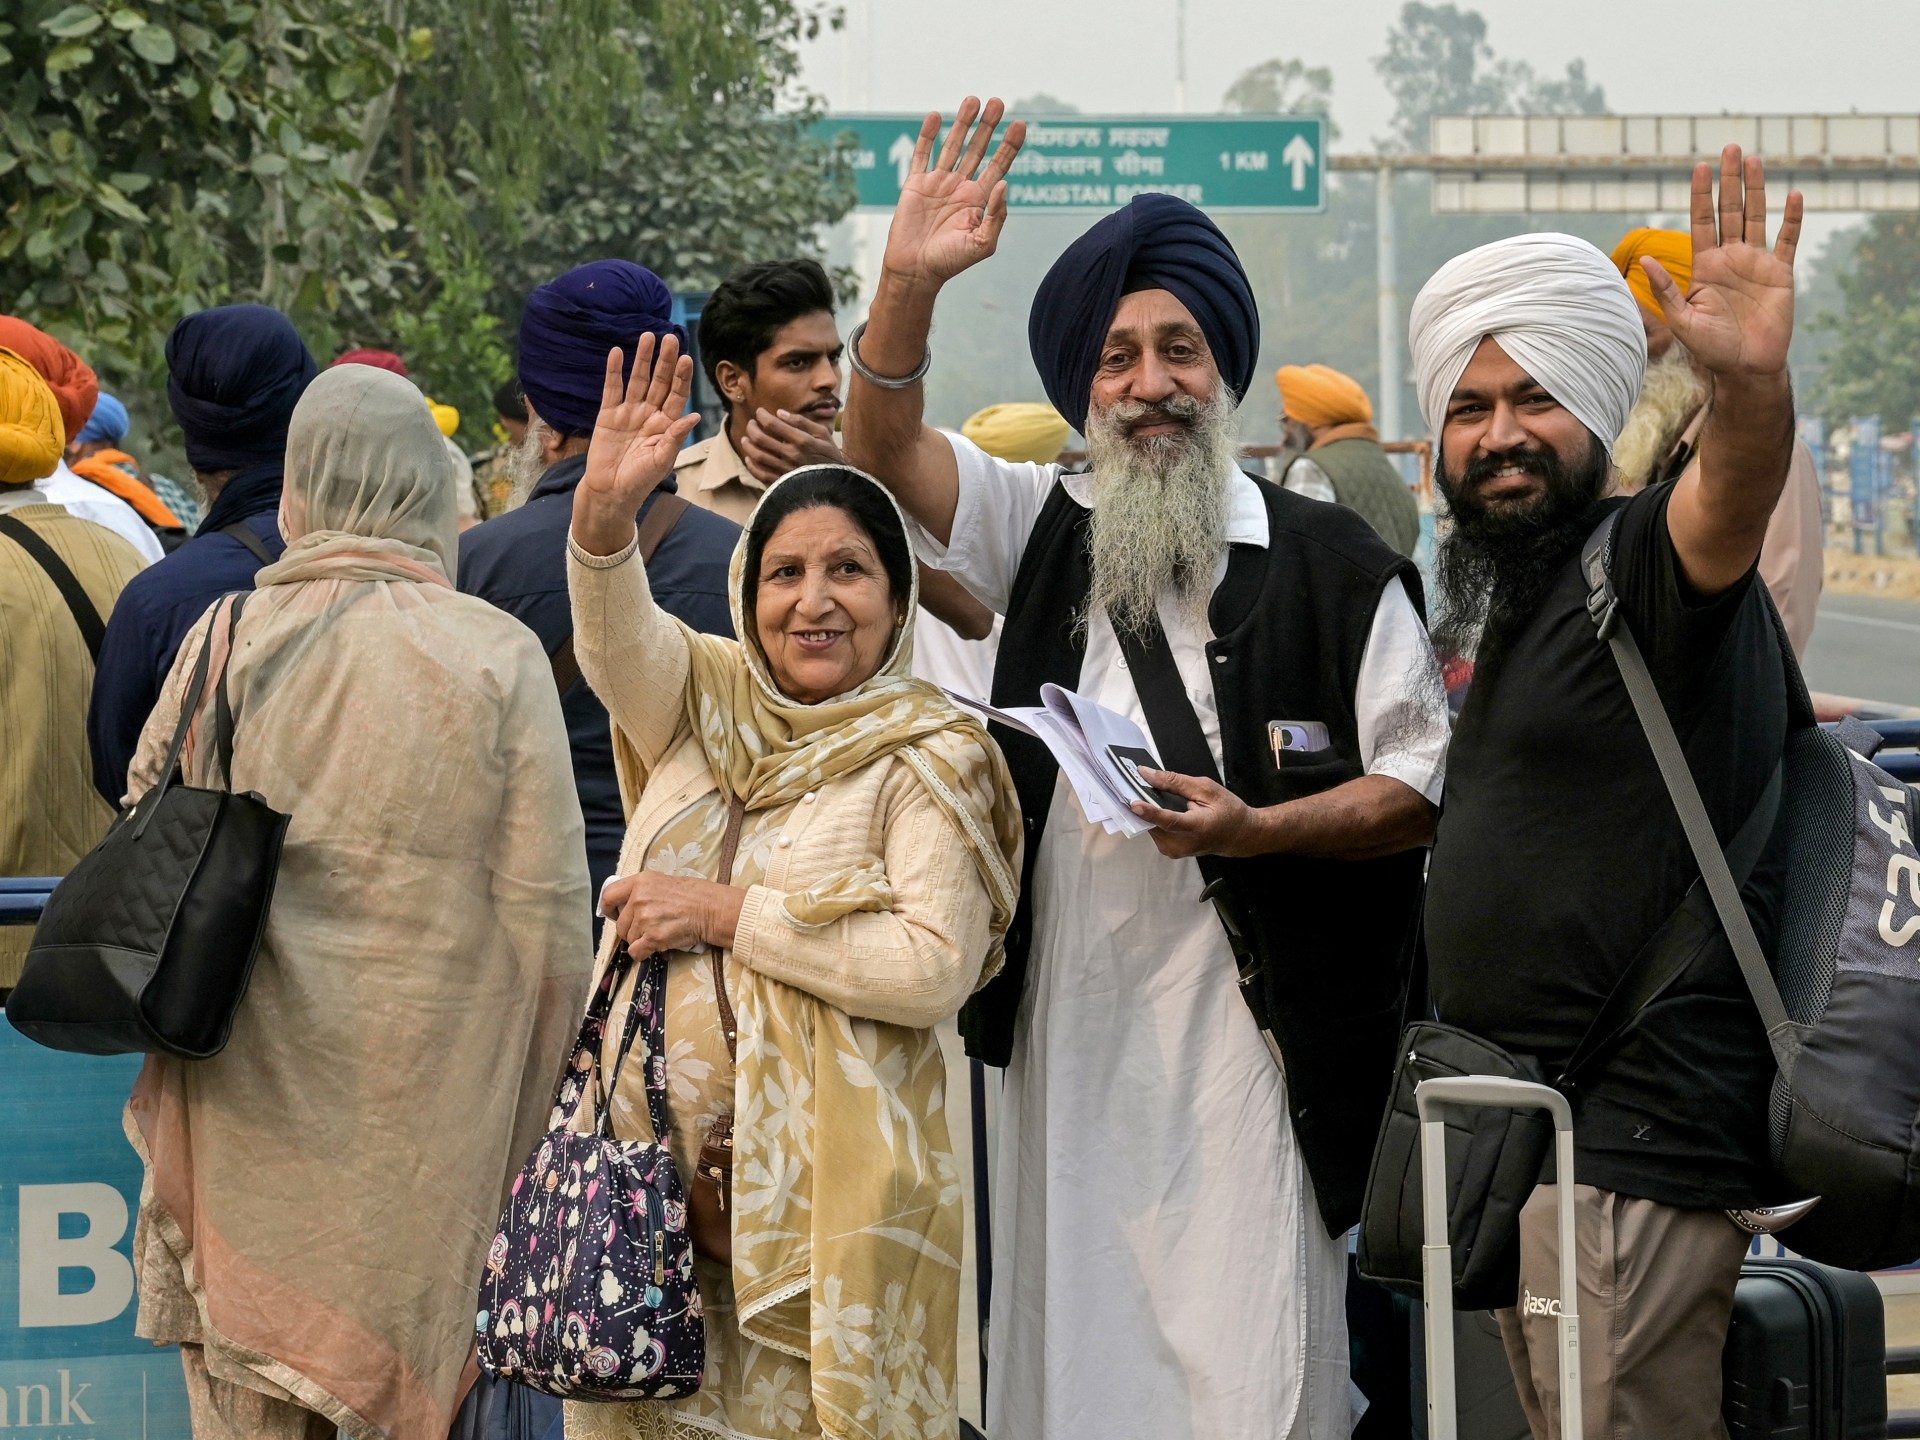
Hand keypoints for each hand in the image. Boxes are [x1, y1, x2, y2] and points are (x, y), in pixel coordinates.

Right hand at [572, 334, 699, 554]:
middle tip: (670, 338)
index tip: (686, 359)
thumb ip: (675, 437)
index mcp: (667, 425)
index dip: (681, 377)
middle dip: (665, 361)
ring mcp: (629, 412)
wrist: (611, 492)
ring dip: (643, 359)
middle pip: (659, 382)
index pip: (677, 395)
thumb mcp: (662, 460)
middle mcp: (649, 414)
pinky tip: (617, 353)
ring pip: (638, 380)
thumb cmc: (641, 480)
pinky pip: (612, 389)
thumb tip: (693, 416)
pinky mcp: (608, 414)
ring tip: (647, 337)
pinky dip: (614, 371)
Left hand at [600, 871, 743, 954]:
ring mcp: (645, 918)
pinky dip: (644, 953)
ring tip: (658, 935)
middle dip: (630, 931)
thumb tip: (627, 908)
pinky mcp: (652, 936)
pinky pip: (636, 952)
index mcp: (640, 882)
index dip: (609, 909)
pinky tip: (656, 947)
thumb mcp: (663, 882)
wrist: (710, 909)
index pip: (609, 896)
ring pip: (629, 939)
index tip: (614, 915)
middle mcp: (639, 898)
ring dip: (641, 941)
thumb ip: (643, 892)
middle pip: (620, 924)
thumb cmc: (692, 895)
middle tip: (647, 930)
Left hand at [739, 407, 841, 484]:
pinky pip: (760, 474)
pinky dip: (751, 465)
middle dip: (752, 428)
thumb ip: (802, 422)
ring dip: (748, 445)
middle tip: (751, 424)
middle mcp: (790, 455)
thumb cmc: (829, 456)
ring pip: (757, 456)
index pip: (772, 424)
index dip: (762, 416)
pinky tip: (749, 458)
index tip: (759, 412)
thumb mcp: (823, 434)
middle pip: (760, 439)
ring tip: (745, 439)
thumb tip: (779, 413)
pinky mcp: (781, 483)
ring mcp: (784, 470)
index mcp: (801, 441)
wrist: (836, 483)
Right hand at [881, 96, 1026, 289]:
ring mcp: (938, 183)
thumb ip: (997, 216)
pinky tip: (936, 117)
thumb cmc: (950, 262)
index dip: (1010, 145)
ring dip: (963, 123)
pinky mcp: (916, 184)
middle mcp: (961, 187)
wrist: (916, 271)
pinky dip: (928, 135)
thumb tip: (1005, 183)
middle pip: (978, 149)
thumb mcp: (982, 244)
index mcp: (979, 200)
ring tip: (973, 100)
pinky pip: (922, 155)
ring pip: (953, 145)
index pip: (999, 165)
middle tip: (998, 103)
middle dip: (988, 126)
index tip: (1020, 124)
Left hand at [1130, 769, 1261, 859]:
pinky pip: (1155, 831)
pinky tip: (1162, 810)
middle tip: (1138, 786)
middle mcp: (1184, 843)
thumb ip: (1175, 782)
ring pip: (1151, 827)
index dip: (1150, 812)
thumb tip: (1148, 775)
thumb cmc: (1228, 810)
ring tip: (1157, 798)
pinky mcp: (1170, 851)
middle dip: (1145, 805)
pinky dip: (1155, 819)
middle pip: (1154, 823)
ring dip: (1149, 812)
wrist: (1240, 835)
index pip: (1169, 821)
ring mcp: (1176, 850)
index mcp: (1198, 827)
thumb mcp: (1206, 788)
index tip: (1134, 804)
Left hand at [1643, 146, 1802, 380]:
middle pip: (1730, 210)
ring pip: (1757, 216)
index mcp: (1706, 266)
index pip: (1702, 222)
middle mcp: (1731, 258)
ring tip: (1755, 160)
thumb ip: (1667, 290)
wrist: (1746, 367)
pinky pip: (1788, 241)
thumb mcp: (1683, 320)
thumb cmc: (1712, 349)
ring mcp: (1757, 263)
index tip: (1699, 166)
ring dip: (1757, 189)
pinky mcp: (1781, 274)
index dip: (1701, 194)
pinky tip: (1793, 196)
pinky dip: (1792, 220)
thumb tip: (1644, 259)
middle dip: (1730, 180)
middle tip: (1731, 148)